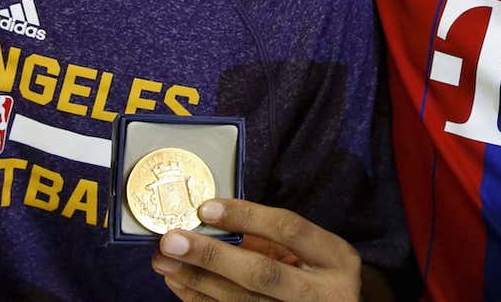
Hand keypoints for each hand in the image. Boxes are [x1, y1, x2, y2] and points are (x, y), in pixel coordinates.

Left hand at [152, 198, 360, 300]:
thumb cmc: (322, 276)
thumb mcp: (318, 253)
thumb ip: (276, 239)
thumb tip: (217, 220)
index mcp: (336, 259)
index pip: (290, 231)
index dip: (247, 217)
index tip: (205, 207)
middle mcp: (321, 293)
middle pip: (261, 274)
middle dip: (212, 256)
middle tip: (172, 240)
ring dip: (195, 281)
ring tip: (164, 261)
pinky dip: (200, 300)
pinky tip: (179, 284)